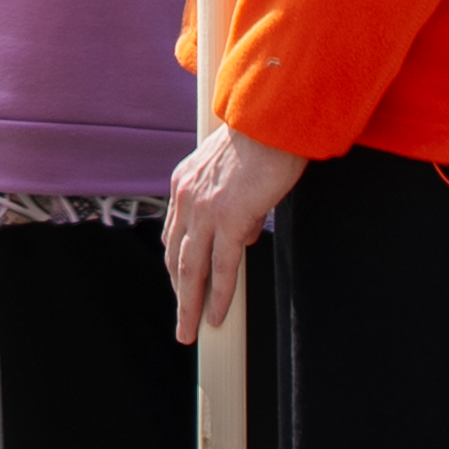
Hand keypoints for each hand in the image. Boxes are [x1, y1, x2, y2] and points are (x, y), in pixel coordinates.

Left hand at [164, 121, 307, 342]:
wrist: (274, 117)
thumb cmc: (264, 139)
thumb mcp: (238, 173)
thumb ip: (235, 204)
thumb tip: (244, 236)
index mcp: (185, 182)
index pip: (175, 234)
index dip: (177, 265)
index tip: (181, 287)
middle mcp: (186, 197)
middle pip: (176, 257)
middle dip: (178, 293)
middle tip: (182, 322)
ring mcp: (205, 209)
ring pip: (191, 269)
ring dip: (189, 305)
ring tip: (190, 331)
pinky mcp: (229, 218)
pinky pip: (222, 267)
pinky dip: (218, 296)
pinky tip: (215, 318)